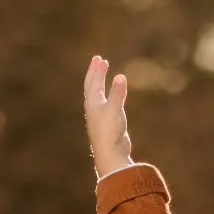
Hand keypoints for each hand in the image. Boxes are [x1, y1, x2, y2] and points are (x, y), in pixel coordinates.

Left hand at [84, 54, 131, 176]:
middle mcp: (94, 109)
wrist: (111, 154)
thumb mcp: (114, 109)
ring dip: (101, 84)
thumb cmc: (110, 131)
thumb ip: (118, 93)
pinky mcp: (108, 125)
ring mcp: (100, 117)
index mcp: (92, 104)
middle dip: (96, 73)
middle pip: (92, 86)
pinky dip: (109, 97)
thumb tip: (121, 77)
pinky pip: (107, 105)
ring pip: (98, 96)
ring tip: (104, 77)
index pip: (93, 82)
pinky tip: (113, 98)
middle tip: (100, 61)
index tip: (101, 59)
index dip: (97, 70)